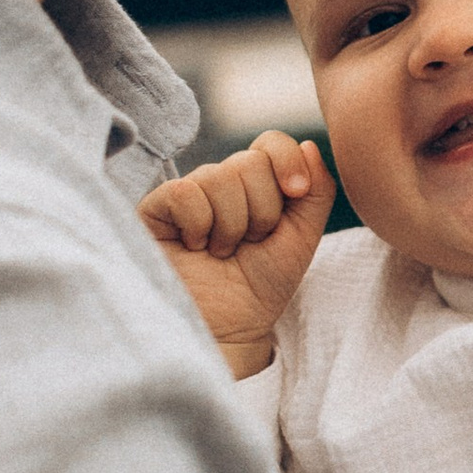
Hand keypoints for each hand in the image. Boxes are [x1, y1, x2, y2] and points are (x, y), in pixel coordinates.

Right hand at [139, 132, 332, 374]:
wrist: (226, 330)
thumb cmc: (260, 287)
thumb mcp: (301, 239)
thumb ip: (317, 193)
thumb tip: (310, 145)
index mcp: (256, 184)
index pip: (271, 143)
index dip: (288, 160)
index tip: (296, 192)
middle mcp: (220, 182)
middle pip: (250, 161)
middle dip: (262, 211)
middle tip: (249, 243)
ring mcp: (188, 193)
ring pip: (220, 177)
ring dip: (232, 226)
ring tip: (221, 252)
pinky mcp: (155, 209)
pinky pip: (185, 193)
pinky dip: (199, 226)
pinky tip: (194, 248)